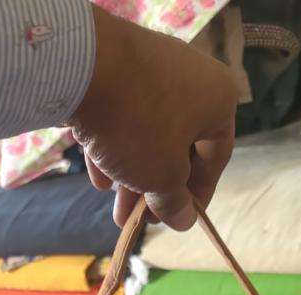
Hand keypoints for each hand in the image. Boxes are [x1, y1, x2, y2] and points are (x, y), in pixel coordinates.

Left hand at [68, 6, 237, 230]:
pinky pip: (123, 116)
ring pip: (148, 135)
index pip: (216, 157)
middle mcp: (191, 78)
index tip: (182, 219)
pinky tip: (100, 178)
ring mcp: (152, 69)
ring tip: (118, 212)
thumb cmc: (140, 124)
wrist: (83, 66)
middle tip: (144, 220)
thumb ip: (175, 202)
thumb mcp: (163, 176)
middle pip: (179, 147)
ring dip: (134, 177)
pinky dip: (115, 148)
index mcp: (218, 98)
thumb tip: (184, 221)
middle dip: (158, 190)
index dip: (199, 195)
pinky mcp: (117, 69)